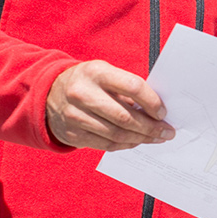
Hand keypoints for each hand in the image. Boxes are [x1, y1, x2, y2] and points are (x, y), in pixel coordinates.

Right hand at [44, 60, 173, 149]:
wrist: (49, 93)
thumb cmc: (88, 82)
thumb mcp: (105, 73)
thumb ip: (127, 88)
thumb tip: (157, 110)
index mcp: (96, 73)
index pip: (133, 87)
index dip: (152, 101)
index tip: (163, 112)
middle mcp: (82, 94)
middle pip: (125, 117)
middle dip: (151, 127)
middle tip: (167, 132)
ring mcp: (75, 116)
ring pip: (117, 134)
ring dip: (142, 139)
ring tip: (157, 138)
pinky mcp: (72, 135)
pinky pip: (106, 145)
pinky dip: (126, 144)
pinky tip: (137, 141)